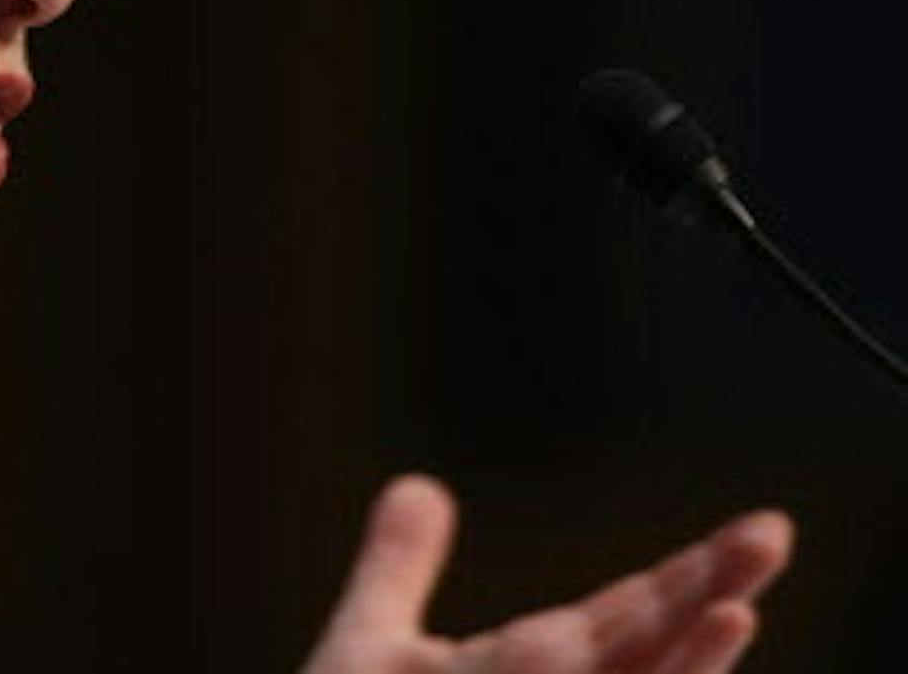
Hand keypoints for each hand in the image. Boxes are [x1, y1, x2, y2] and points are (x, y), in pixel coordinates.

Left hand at [303, 476, 792, 673]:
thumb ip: (398, 570)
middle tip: (773, 535)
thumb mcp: (367, 649)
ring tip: (733, 612)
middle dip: (704, 602)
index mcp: (533, 672)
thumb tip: (420, 486)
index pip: (625, 621)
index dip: (690, 580)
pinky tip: (587, 663)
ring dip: (663, 672)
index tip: (764, 529)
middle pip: (640, 656)